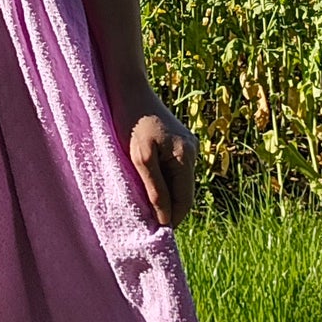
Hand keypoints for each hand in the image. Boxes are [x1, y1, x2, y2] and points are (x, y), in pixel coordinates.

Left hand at [115, 89, 197, 228]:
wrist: (129, 86)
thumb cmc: (131, 120)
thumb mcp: (140, 158)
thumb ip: (155, 188)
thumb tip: (166, 218)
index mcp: (186, 157)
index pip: (184, 201)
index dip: (171, 220)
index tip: (153, 234)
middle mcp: (192, 151)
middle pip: (184, 193)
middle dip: (168, 209)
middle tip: (146, 223)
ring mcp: (187, 145)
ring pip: (179, 183)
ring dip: (165, 196)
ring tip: (144, 206)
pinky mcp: (178, 141)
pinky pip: (174, 170)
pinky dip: (163, 182)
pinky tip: (147, 185)